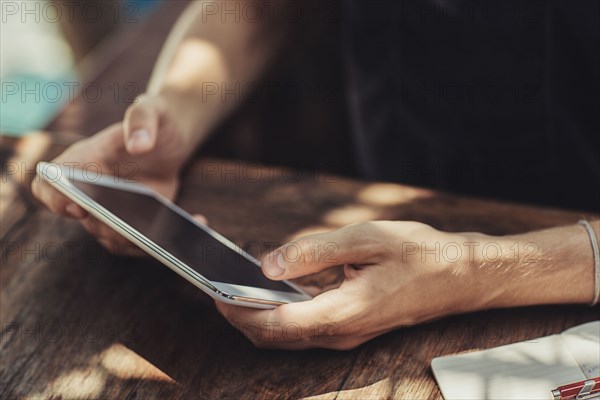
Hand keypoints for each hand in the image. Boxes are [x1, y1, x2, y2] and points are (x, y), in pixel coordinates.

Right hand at [32, 95, 192, 253]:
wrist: (172, 138)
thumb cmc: (155, 119)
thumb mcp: (152, 109)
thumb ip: (142, 119)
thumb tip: (138, 145)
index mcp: (83, 160)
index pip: (48, 185)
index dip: (55, 200)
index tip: (78, 206)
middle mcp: (90, 190)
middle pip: (87, 221)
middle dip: (109, 228)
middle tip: (137, 229)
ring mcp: (110, 210)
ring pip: (111, 238)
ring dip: (138, 241)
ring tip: (166, 236)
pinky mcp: (133, 222)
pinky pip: (139, 242)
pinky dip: (162, 241)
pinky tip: (196, 223)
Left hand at [216, 221, 487, 349]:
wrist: (459, 277)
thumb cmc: (418, 255)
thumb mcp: (365, 239)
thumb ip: (313, 252)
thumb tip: (268, 263)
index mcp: (341, 313)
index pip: (274, 323)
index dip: (239, 311)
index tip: (214, 292)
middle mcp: (339, 333)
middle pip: (274, 336)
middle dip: (240, 317)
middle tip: (217, 289)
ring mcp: (345, 334)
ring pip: (287, 336)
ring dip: (258, 317)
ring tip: (237, 288)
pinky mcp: (350, 326)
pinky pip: (304, 327)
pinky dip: (280, 313)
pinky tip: (272, 289)